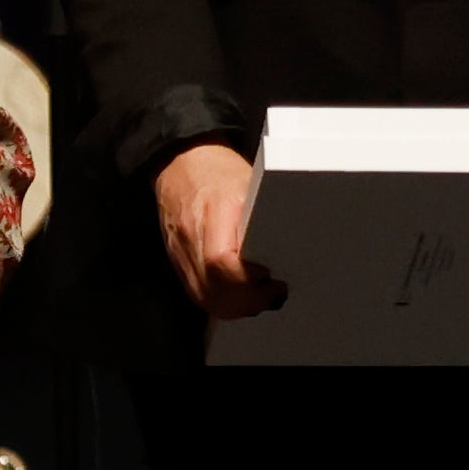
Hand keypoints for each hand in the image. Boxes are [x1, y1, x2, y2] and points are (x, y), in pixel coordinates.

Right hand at [153, 141, 282, 321]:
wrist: (181, 164)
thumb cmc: (219, 172)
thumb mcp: (251, 184)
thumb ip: (264, 218)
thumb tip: (290, 247)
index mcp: (212, 212)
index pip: (221, 263)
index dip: (249, 281)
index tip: (272, 279)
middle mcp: (190, 237)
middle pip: (214, 291)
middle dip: (248, 301)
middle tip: (272, 292)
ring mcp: (180, 253)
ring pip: (206, 299)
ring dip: (236, 306)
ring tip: (259, 294)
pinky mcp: (178, 262)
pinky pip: (198, 294)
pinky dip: (221, 300)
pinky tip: (239, 294)